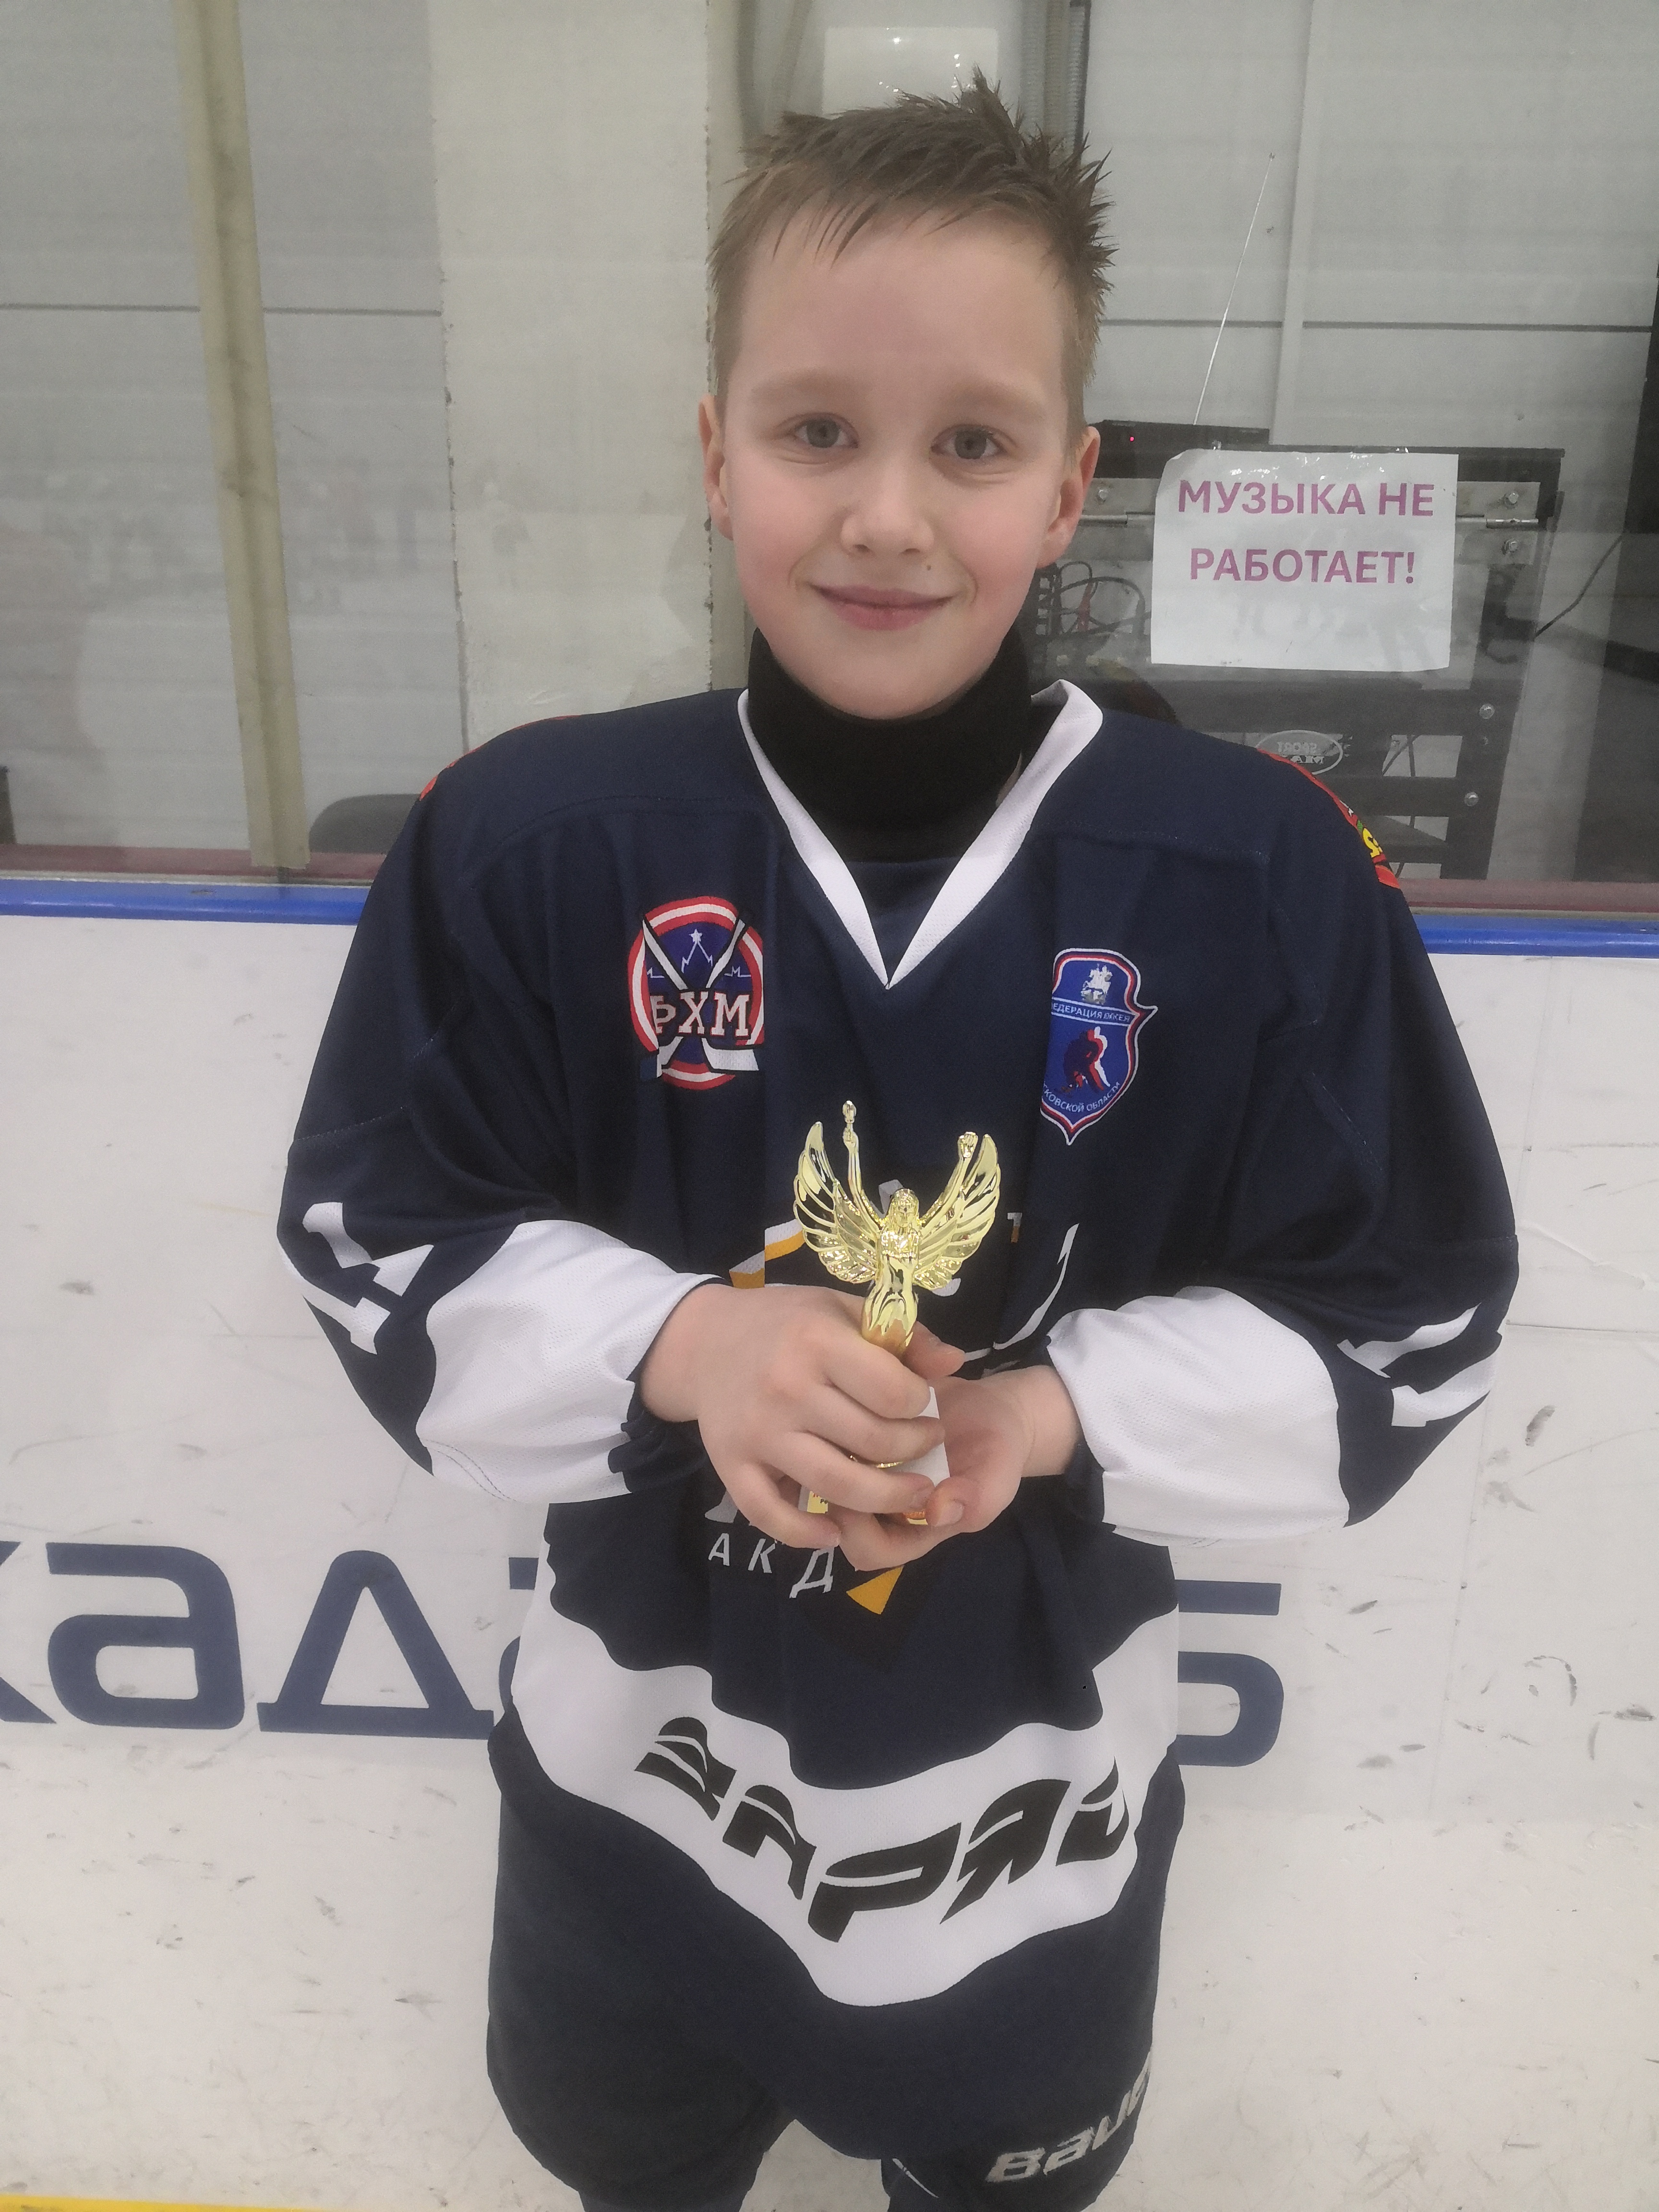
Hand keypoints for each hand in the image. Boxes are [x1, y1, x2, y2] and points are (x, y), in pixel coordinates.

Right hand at [639, 1283, 962, 1548]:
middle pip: (874, 1443)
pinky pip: (770, 1514)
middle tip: (927, 1444)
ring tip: (911, 1491)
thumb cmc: (787, 1322)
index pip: (894, 1392)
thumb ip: (903, 1336)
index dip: (922, 1404)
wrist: (706, 1340)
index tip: (925, 1405)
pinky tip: (835, 1532)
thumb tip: (956, 1362)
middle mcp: (786, 1390)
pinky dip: (805, 1534)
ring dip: (885, 1499)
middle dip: (916, 1450)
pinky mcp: (731, 1465)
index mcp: (817, 1342)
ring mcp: (757, 1433)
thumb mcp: (843, 1310)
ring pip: (836, 1486)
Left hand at [829, 1362, 1081, 1572]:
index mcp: (905, 1527)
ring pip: (821, 1467)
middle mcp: (876, 1499)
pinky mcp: (860, 1425)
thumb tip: (940, 1511)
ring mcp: (865, 1463)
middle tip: (848, 1448)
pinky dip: (843, 1408)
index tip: (872, 1490)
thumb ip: (975, 1502)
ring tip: (853, 1416)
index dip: (860, 1530)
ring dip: (831, 1442)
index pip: (866, 1550)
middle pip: (831, 1511)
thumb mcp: (996, 1481)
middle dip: (835, 1481)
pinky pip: (832, 1428)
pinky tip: (863, 1392)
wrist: (995, 1408)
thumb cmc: (996, 1456)